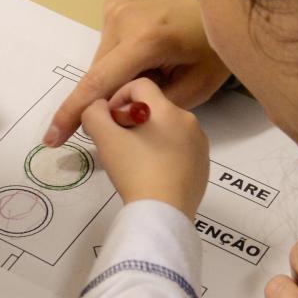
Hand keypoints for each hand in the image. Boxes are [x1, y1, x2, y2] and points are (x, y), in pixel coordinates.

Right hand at [44, 0, 229, 146]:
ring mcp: (116, 5)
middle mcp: (123, 17)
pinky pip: (108, 45)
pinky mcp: (114, 2)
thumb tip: (113, 112)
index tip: (53, 137)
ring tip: (154, 70)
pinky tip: (147, 55)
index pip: (99, 82)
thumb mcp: (195, 88)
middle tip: (140, 104)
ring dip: (117, 77)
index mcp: (147, 39)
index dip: (74, 113)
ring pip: (103, 61)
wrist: (215, 2)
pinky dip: (120, 59)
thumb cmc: (212, 49)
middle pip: (101, 74)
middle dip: (112, 97)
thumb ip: (150, 106)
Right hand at [80, 78, 209, 216]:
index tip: (109, 120)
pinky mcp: (203, 165)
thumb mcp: (105, 138)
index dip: (119, 97)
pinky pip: (181, 149)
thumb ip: (94, 112)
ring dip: (150, 136)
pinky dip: (165, 154)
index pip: (140, 85)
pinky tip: (152, 173)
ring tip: (134, 161)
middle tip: (117, 142)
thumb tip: (99, 107)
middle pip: (155, 107)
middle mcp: (189, 120)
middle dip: (133, 119)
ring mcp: (200, 144)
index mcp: (167, 109)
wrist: (164, 212)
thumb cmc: (134, 171)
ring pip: (168, 129)